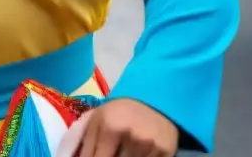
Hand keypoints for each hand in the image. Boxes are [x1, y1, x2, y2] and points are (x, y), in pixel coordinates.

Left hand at [58, 99, 178, 156]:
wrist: (154, 100)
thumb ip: (84, 142)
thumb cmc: (119, 112)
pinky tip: (138, 154)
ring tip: (123, 151)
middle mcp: (132, 138)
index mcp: (110, 128)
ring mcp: (151, 147)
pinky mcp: (167, 153)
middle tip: (108, 152)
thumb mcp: (97, 119)